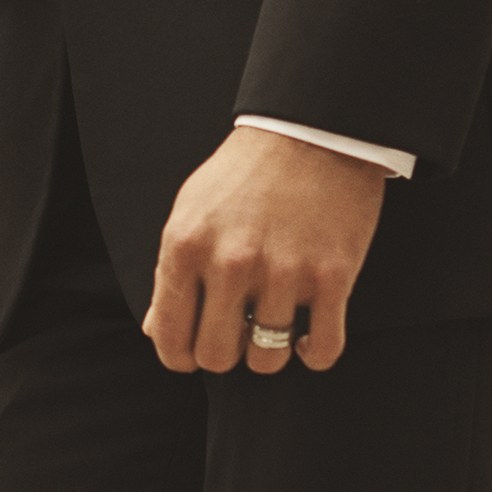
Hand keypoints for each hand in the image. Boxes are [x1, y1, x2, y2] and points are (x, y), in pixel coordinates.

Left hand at [143, 129, 388, 377]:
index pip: (171, 338)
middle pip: (217, 357)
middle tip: (236, 334)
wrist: (312, 131)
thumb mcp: (190, 212)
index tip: (193, 352)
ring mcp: (284, 272)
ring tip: (271, 328)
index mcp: (186, 247)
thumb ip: (172, 274)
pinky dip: (312, 353)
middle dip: (224, 354)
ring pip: (266, 360)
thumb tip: (158, 331)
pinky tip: (305, 336)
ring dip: (267, 353)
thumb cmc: (246, 173)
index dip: (180, 357)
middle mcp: (231, 263)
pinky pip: (322, 349)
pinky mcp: (333, 276)